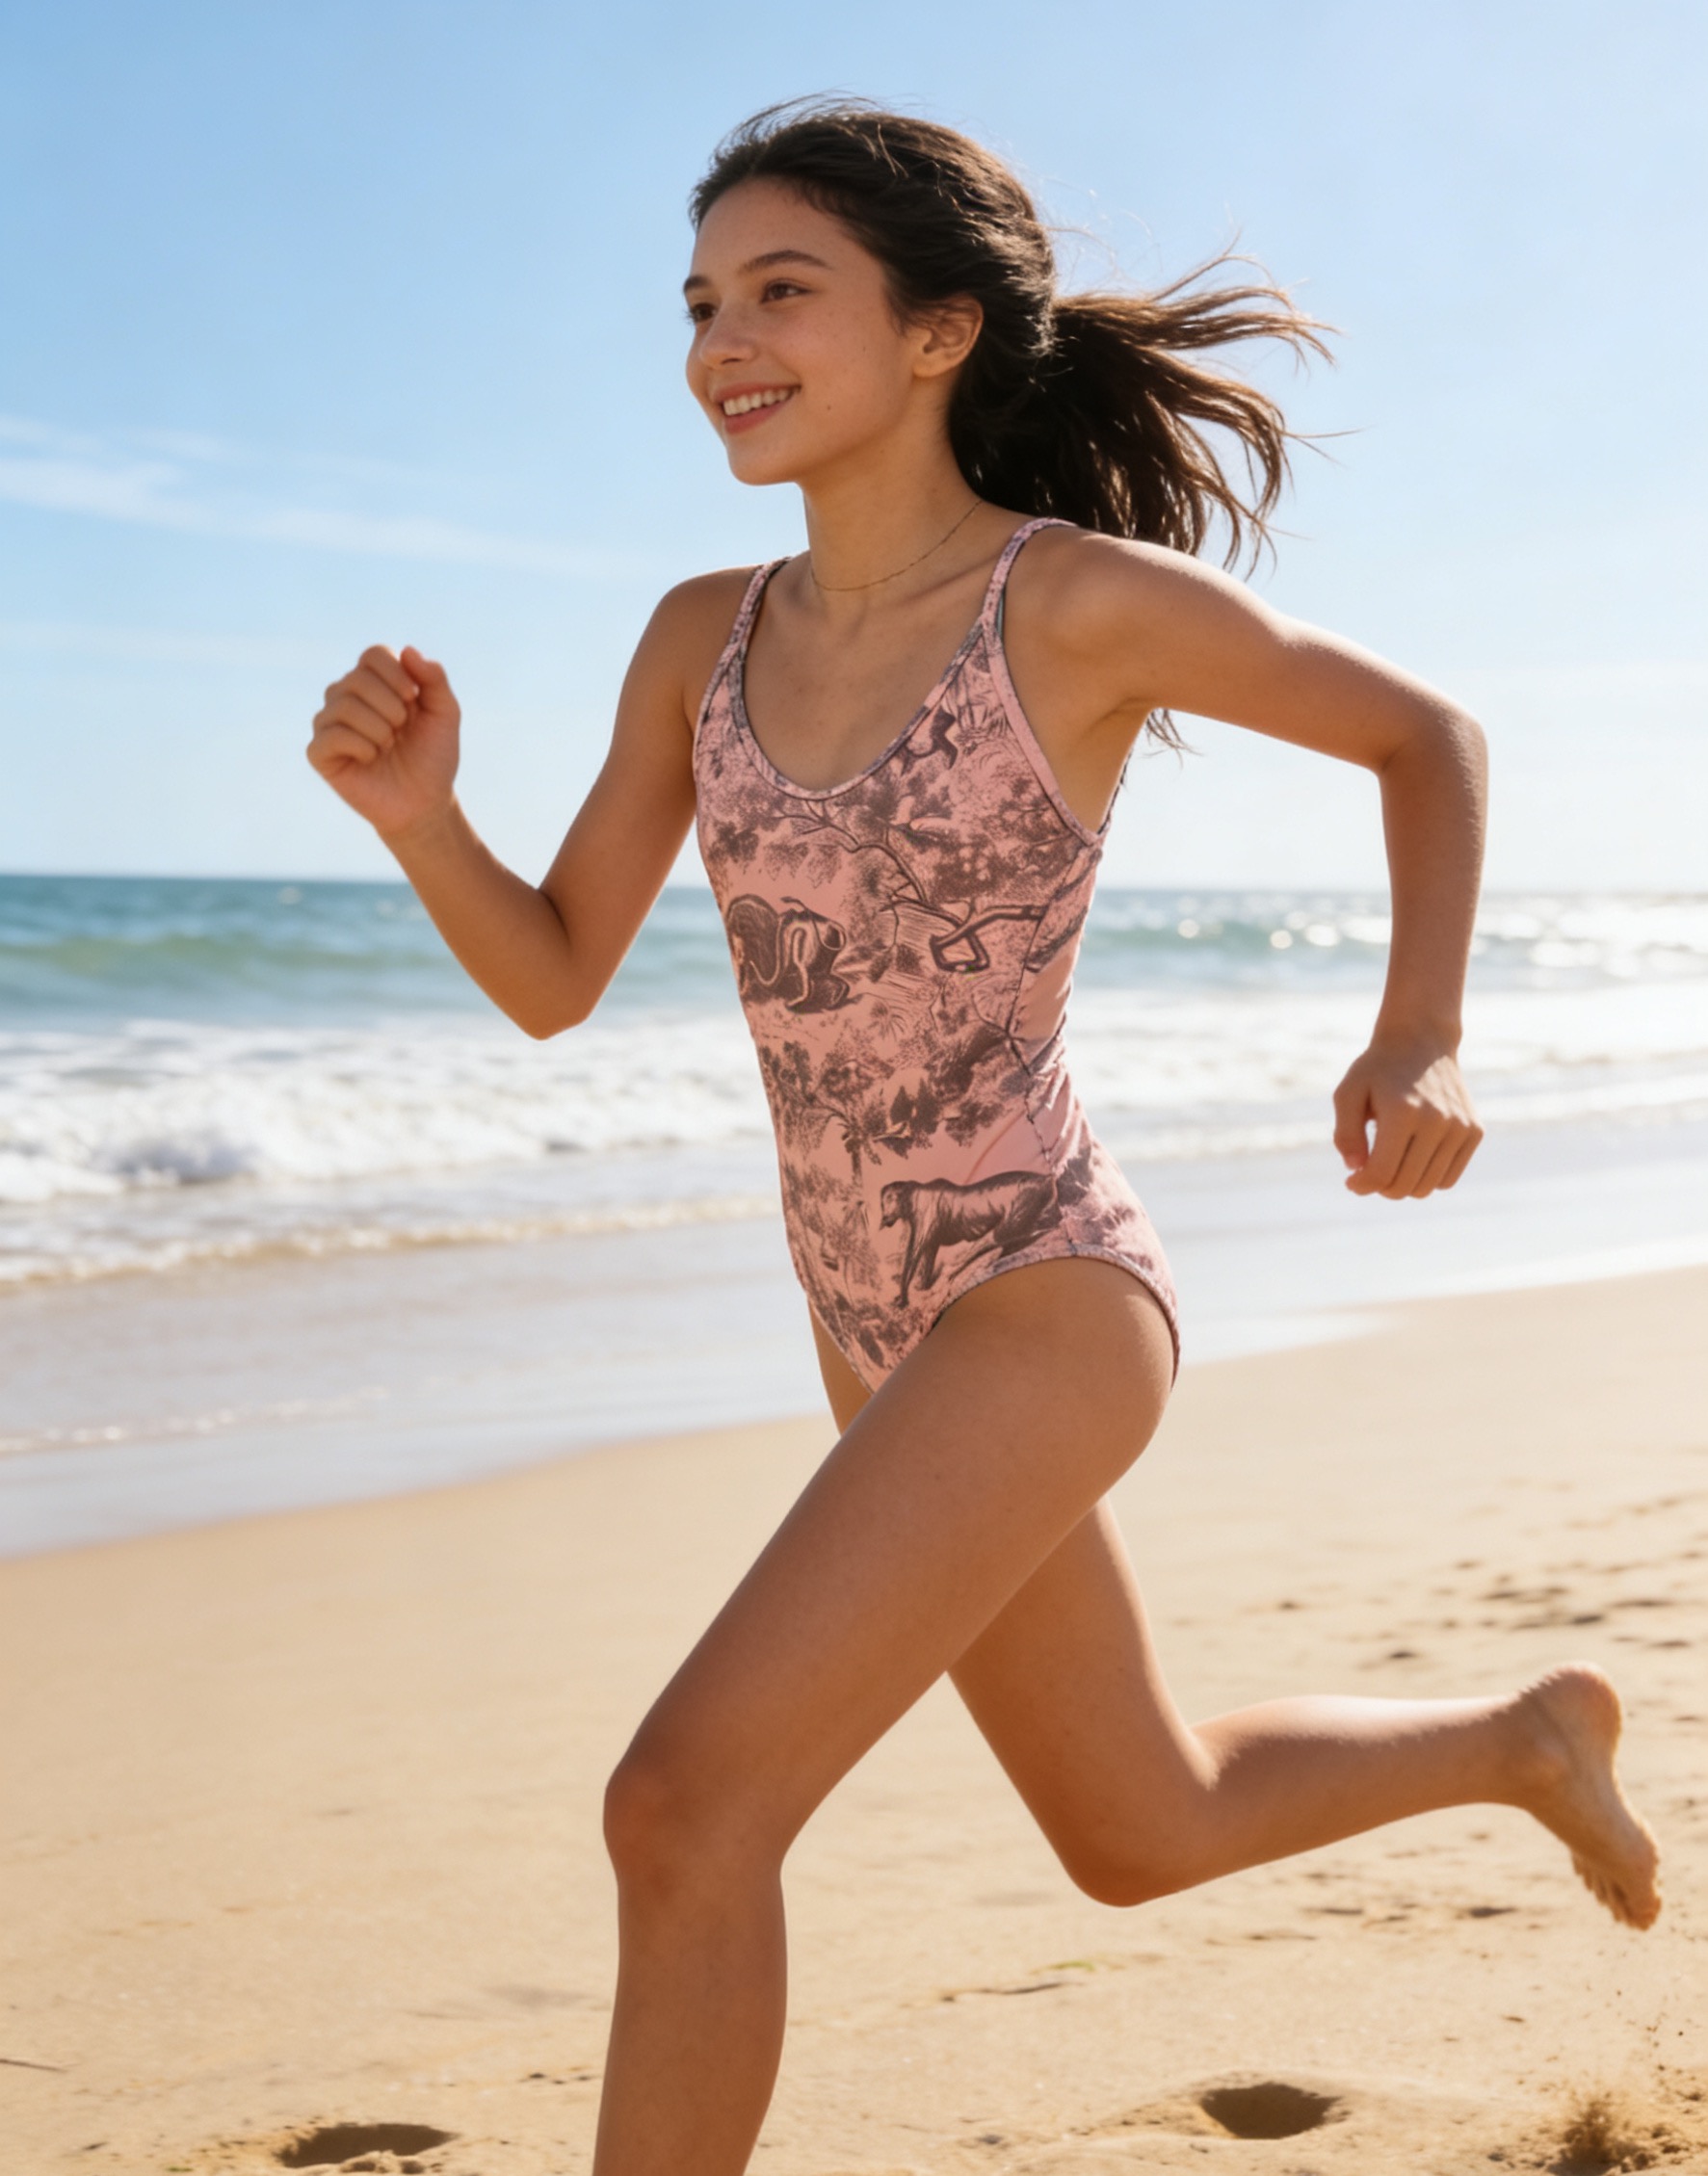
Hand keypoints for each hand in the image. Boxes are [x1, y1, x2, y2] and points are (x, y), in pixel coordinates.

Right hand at [307, 644, 460, 840]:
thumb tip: (407, 650)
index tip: (414, 700)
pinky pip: (332, 736)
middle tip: (401, 731)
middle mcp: (345, 695)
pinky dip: (362, 748)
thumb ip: (434, 679)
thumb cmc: (432, 756)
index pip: (374, 654)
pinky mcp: (319, 752)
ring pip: (345, 705)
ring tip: (387, 746)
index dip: (397, 674)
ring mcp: (328, 722)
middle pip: (358, 678)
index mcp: (373, 681)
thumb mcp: (445, 714)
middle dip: (392, 707)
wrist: (424, 802)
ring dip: (380, 730)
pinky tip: (370, 758)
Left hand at [1332, 1037, 1483, 1198]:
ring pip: (1427, 1187)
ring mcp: (1460, 1127)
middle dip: (1380, 1187)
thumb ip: (1345, 1133)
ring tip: (1390, 1164)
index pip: (1381, 1173)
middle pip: (1404, 1185)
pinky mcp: (1474, 1131)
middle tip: (1369, 1171)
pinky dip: (1427, 1178)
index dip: (1362, 1185)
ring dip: (1404, 1185)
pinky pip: (1448, 1179)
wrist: (1421, 1041)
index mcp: (1402, 1112)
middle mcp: (1437, 1121)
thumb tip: (1356, 1170)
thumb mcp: (1348, 1092)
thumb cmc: (1378, 1070)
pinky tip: (1413, 1158)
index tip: (1352, 1181)